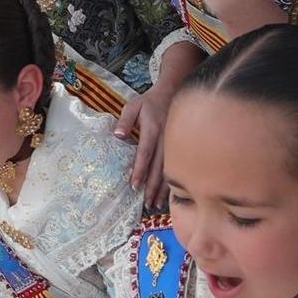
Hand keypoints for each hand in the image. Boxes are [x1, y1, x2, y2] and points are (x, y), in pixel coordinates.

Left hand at [114, 83, 173, 204]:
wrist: (171, 94)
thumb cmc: (148, 103)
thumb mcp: (133, 106)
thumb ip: (125, 120)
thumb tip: (118, 136)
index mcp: (153, 129)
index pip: (146, 153)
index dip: (141, 169)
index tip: (134, 185)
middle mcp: (165, 139)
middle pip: (159, 166)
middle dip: (152, 186)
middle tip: (146, 202)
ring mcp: (174, 144)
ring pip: (169, 170)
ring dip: (162, 188)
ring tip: (155, 203)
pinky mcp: (178, 148)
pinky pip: (176, 167)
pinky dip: (171, 182)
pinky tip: (167, 195)